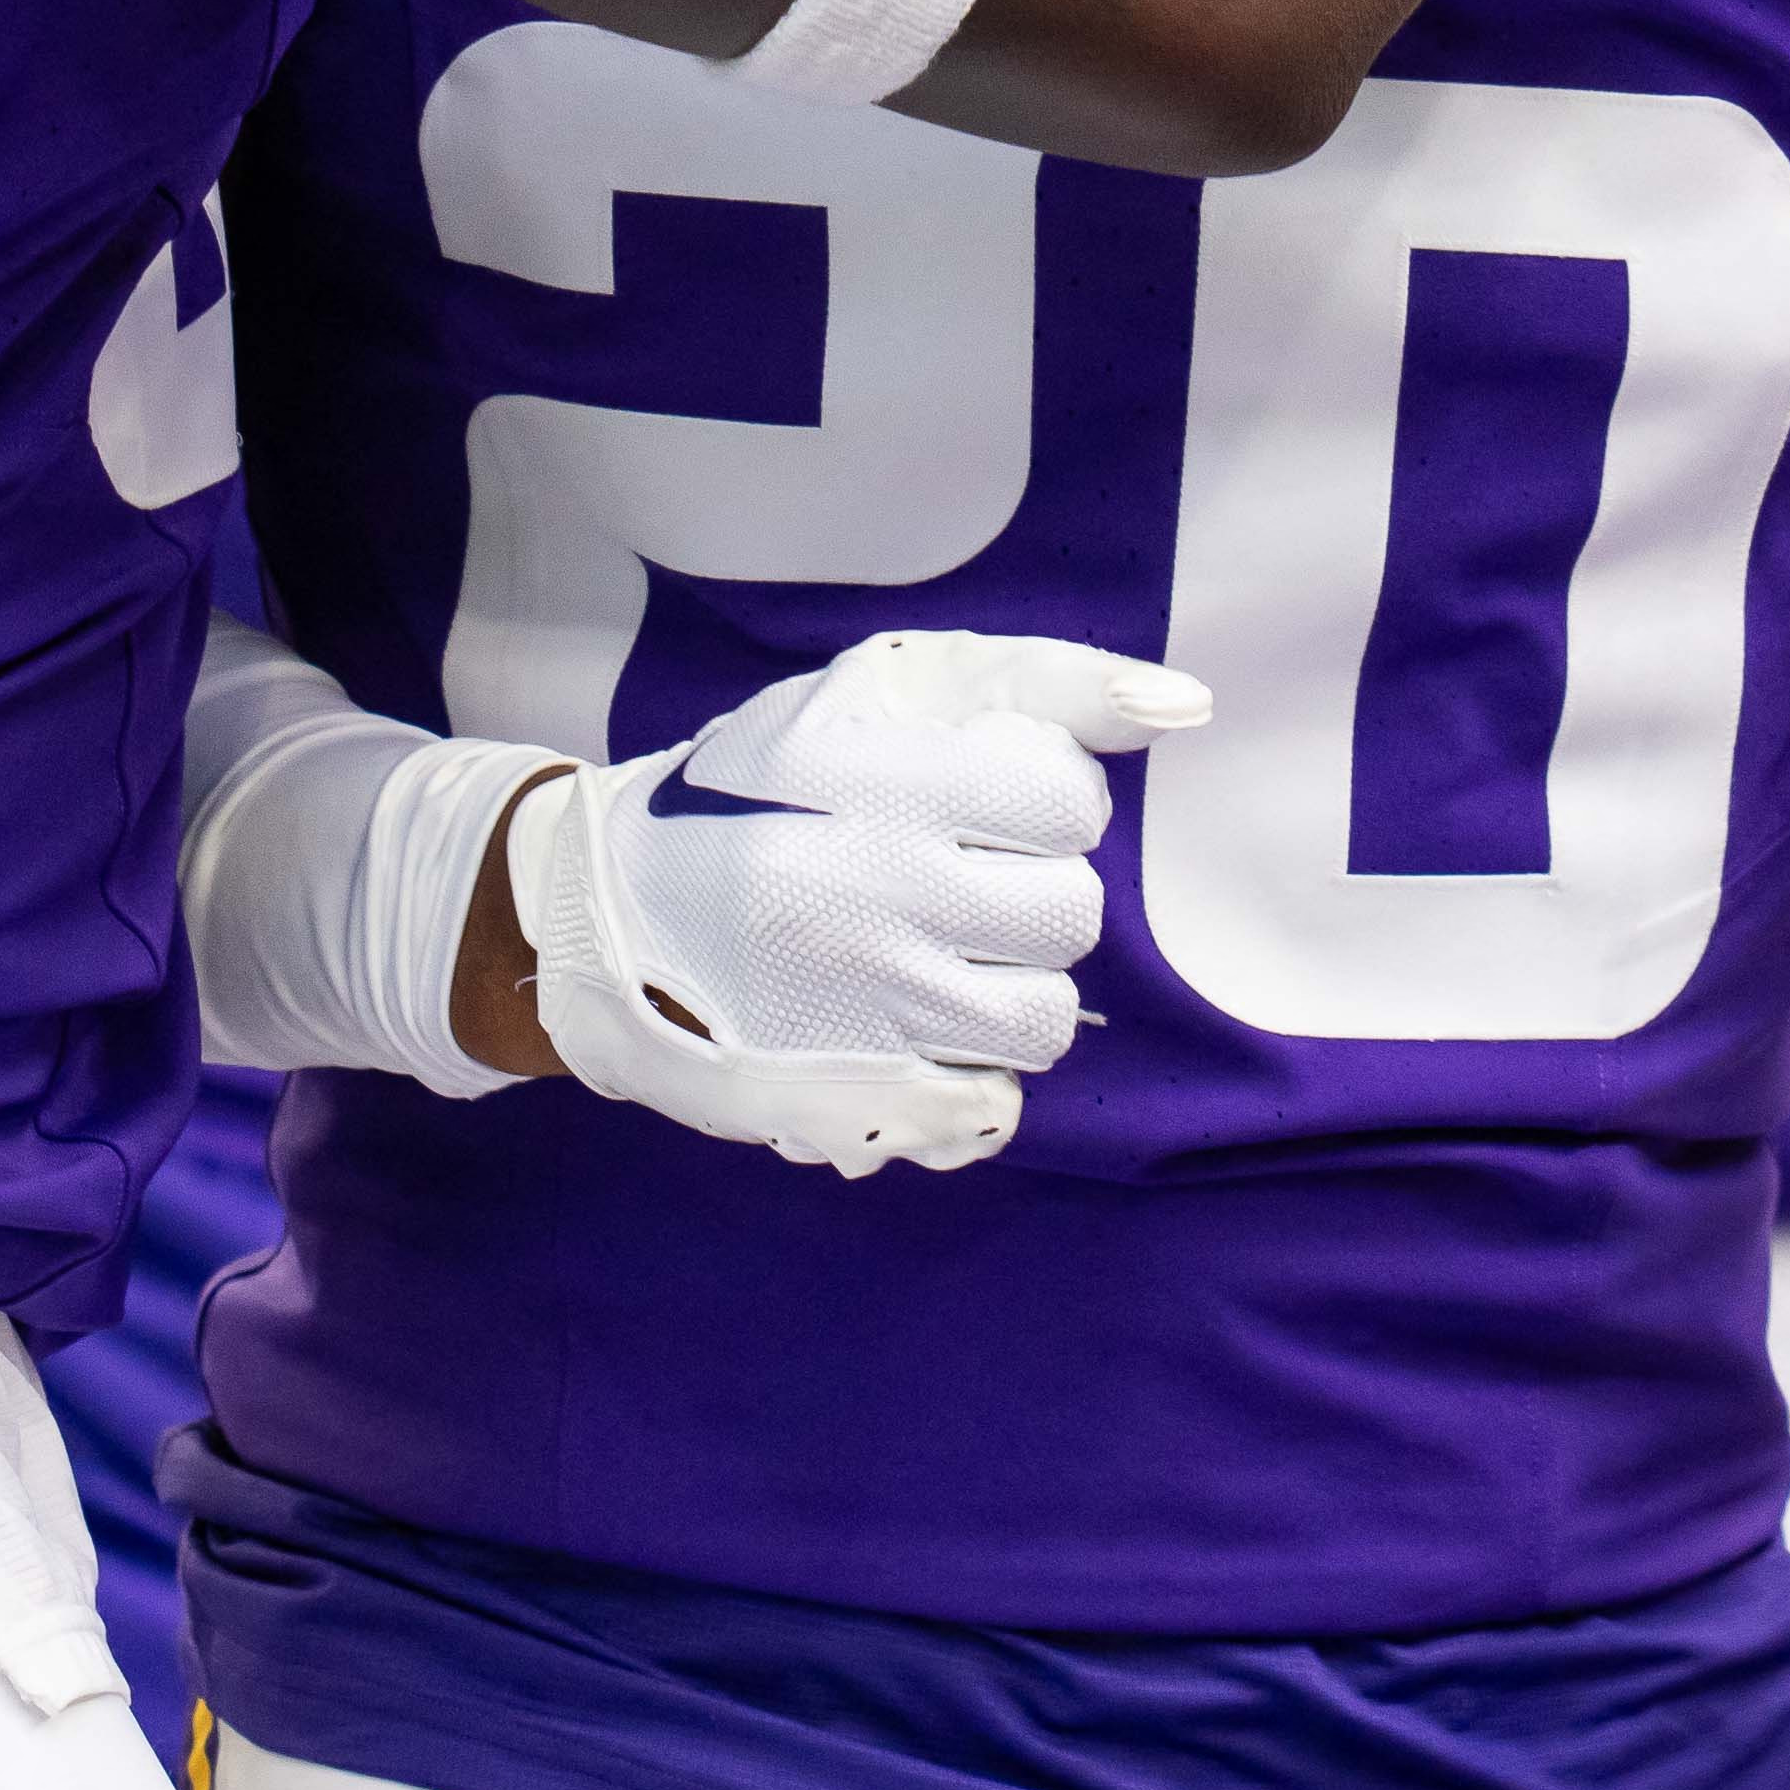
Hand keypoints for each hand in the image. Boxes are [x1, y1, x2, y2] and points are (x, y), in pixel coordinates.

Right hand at [492, 630, 1206, 1177]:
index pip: (1067, 804)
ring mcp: (860, 1008)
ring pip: (1043, 1020)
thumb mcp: (877, 694)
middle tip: (961, 884)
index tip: (985, 805)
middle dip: (1033, 895)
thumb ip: (1041, 684)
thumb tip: (1184, 706)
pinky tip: (920, 1023)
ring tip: (941, 955)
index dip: (1045, 802)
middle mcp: (871, 897)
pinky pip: (992, 1105)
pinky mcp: (847, 1098)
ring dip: (1012, 984)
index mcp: (876, 784)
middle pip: (1068, 915)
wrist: (605, 910)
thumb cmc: (760, 787)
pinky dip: (977, 1069)